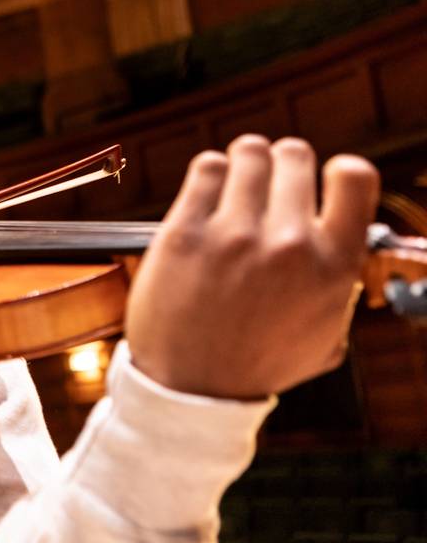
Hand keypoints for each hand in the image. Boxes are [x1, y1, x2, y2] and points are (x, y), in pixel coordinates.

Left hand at [125, 135, 379, 398]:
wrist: (189, 389)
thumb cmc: (256, 364)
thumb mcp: (324, 333)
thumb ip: (339, 282)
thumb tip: (342, 241)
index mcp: (333, 266)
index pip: (357, 176)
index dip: (337, 170)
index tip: (322, 177)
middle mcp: (288, 244)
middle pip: (294, 156)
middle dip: (281, 164)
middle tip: (266, 185)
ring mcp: (234, 235)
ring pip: (248, 153)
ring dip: (244, 163)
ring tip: (236, 183)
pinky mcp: (184, 231)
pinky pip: (206, 168)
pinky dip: (210, 173)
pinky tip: (208, 193)